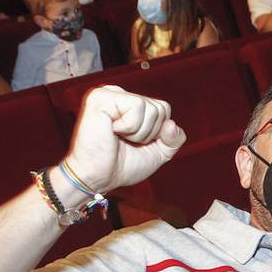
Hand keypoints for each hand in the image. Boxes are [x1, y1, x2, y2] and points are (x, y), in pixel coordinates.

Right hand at [63, 86, 187, 192]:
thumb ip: (174, 139)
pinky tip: (112, 131)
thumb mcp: (158, 152)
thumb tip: (171, 124)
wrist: (97, 179)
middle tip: (125, 141)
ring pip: (151, 108)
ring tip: (117, 137)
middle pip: (160, 108)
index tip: (135, 142)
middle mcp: (119, 94)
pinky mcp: (101, 97)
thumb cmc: (121, 165)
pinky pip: (137, 106)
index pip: (163, 109)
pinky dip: (130, 127)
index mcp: (129, 103)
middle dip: (148, 133)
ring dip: (138, 132)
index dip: (157, 133)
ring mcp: (109, 93)